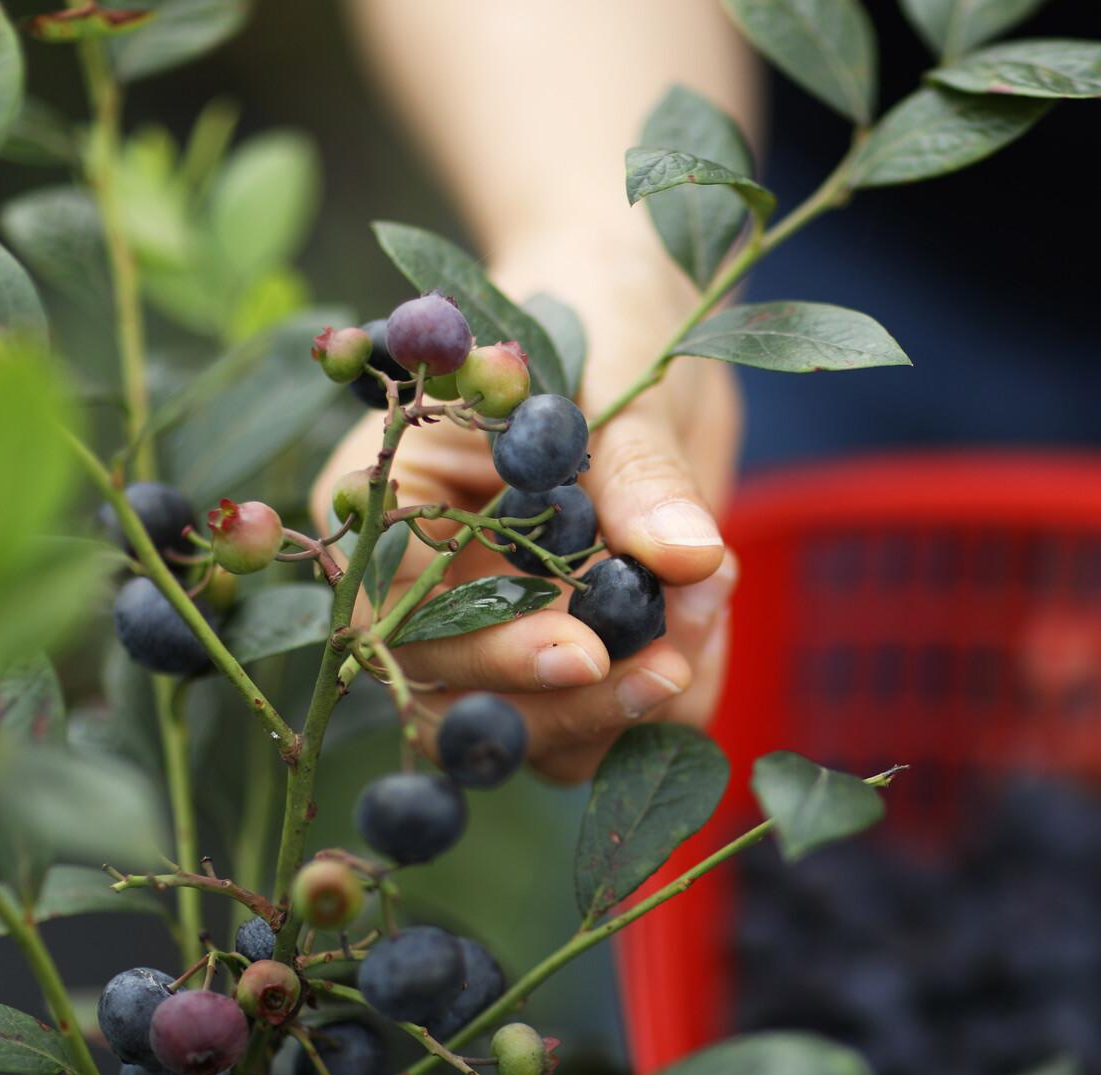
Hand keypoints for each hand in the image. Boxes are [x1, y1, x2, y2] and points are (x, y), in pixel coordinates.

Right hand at [312, 239, 741, 782]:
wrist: (645, 321)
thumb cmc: (602, 312)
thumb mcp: (617, 371)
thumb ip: (640, 470)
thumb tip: (687, 556)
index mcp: (389, 499)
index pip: (402, 615)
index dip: (489, 651)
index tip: (589, 652)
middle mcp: (427, 582)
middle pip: (464, 704)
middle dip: (580, 699)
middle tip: (675, 661)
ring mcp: (498, 627)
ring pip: (538, 736)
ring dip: (632, 710)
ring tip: (710, 607)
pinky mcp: (570, 653)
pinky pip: (605, 730)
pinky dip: (667, 709)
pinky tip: (711, 628)